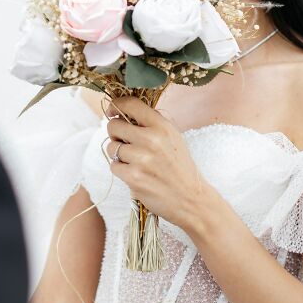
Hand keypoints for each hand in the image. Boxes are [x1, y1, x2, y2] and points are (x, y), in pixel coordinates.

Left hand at [104, 96, 218, 234]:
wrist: (190, 198)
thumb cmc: (179, 167)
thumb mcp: (172, 137)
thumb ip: (151, 123)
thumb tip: (123, 111)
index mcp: (162, 126)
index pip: (131, 104)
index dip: (116, 105)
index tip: (112, 110)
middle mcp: (151, 139)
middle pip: (114, 126)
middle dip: (115, 133)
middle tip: (124, 141)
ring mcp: (142, 159)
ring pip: (112, 147)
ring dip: (118, 154)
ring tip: (135, 161)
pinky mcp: (134, 177)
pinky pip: (114, 166)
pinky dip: (121, 170)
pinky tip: (135, 173)